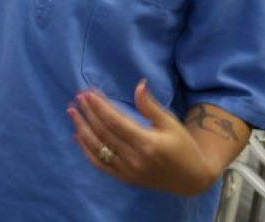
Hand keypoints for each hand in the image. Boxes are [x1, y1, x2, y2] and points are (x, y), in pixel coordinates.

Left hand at [68, 80, 214, 195]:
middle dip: (88, 114)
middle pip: (104, 133)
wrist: (192, 179)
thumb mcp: (170, 123)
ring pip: (98, 148)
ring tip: (72, 112)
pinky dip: (86, 150)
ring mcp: (128, 171)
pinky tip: (77, 135)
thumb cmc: (183, 146)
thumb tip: (139, 84)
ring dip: (82, 129)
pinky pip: (100, 164)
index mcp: (148, 144)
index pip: (115, 123)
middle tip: (78, 98)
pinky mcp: (124, 179)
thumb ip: (150, 106)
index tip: (87, 93)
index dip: (99, 107)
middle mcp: (135, 159)